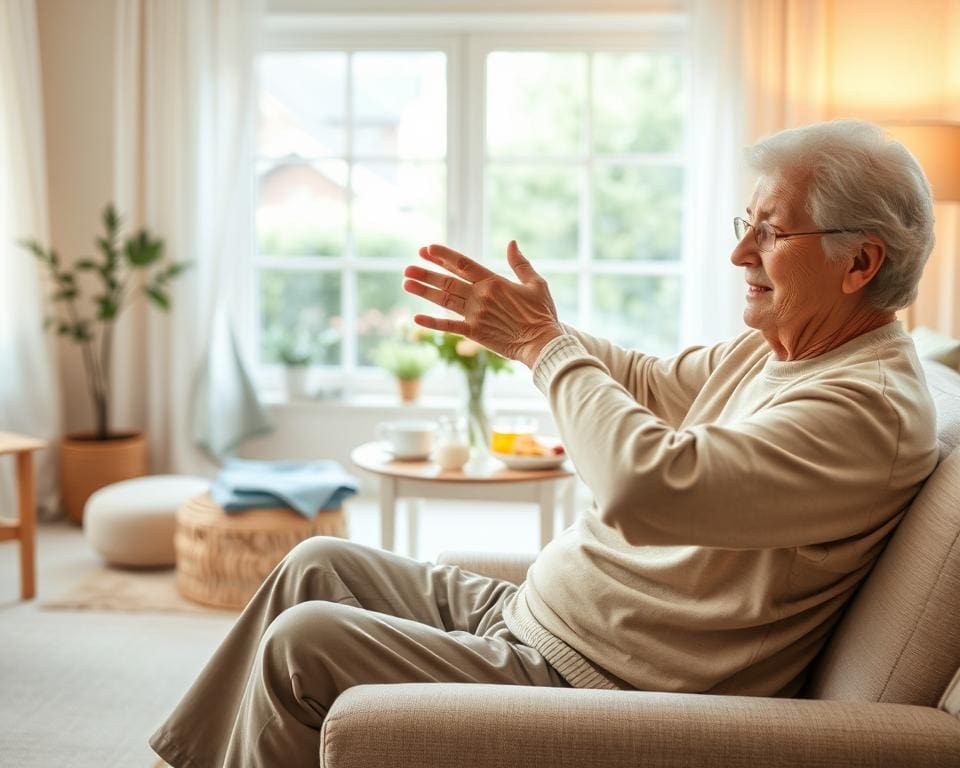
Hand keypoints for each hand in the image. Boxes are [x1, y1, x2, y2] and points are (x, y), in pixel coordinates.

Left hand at [402, 240, 563, 368]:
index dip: (443, 255)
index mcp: (494, 281)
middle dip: (426, 273)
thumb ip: (521, 263)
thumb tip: (511, 243)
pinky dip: (432, 323)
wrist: (542, 343)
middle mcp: (481, 296)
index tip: (426, 249)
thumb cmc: (542, 314)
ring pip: (444, 300)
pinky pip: (449, 327)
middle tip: (407, 267)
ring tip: (406, 283)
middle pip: (448, 281)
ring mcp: (476, 315)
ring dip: (424, 291)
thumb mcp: (536, 283)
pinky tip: (416, 318)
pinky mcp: (474, 333)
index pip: (463, 264)